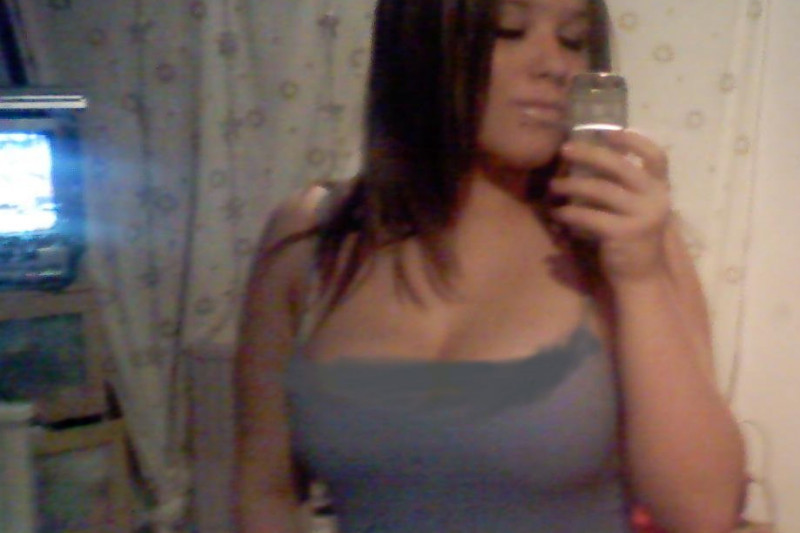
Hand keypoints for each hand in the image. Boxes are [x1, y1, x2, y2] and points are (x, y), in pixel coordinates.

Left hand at [549, 129, 672, 284]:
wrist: (641, 277)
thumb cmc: (631, 238)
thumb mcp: (633, 207)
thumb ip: (621, 185)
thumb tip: (588, 157)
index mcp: (660, 188)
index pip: (655, 156)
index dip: (633, 141)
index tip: (607, 132)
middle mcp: (656, 198)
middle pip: (620, 166)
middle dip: (589, 154)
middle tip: (564, 150)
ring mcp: (642, 216)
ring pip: (599, 190)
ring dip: (571, 185)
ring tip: (554, 186)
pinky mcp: (625, 233)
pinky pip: (590, 216)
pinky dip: (570, 213)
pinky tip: (558, 213)